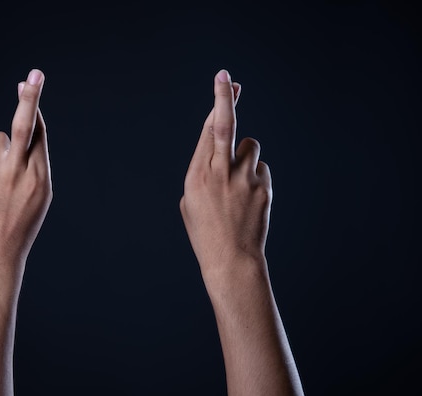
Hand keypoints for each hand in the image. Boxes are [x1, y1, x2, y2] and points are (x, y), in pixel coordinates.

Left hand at [0, 69, 51, 270]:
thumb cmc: (22, 221)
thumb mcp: (40, 194)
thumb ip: (35, 161)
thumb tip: (26, 125)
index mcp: (40, 178)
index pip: (39, 133)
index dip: (35, 105)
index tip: (32, 81)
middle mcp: (18, 174)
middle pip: (23, 127)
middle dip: (29, 98)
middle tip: (33, 74)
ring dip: (1, 151)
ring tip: (2, 178)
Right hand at [180, 69, 271, 284]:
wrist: (231, 260)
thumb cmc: (206, 231)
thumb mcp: (190, 201)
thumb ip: (202, 172)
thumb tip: (220, 148)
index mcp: (196, 175)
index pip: (207, 130)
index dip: (217, 102)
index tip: (225, 80)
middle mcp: (219, 173)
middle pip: (224, 125)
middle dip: (226, 98)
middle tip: (228, 78)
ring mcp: (244, 180)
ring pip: (249, 147)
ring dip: (244, 156)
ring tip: (237, 183)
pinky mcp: (263, 188)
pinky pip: (260, 170)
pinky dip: (254, 178)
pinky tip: (247, 200)